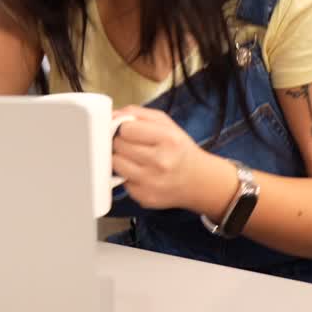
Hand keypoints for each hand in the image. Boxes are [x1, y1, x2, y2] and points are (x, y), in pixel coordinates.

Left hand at [111, 106, 225, 211]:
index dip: (125, 128)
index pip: (126, 129)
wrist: (200, 181)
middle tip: (134, 146)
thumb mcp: (165, 123)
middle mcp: (161, 162)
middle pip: (118, 146)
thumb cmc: (179, 149)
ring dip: (121, 159)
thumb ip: (137, 114)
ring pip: (115, 164)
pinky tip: (141, 174)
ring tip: (135, 159)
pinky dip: (127, 176)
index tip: (130, 131)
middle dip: (122, 143)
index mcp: (168, 139)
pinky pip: (121, 182)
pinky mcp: (145, 198)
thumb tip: (111, 115)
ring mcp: (152, 182)